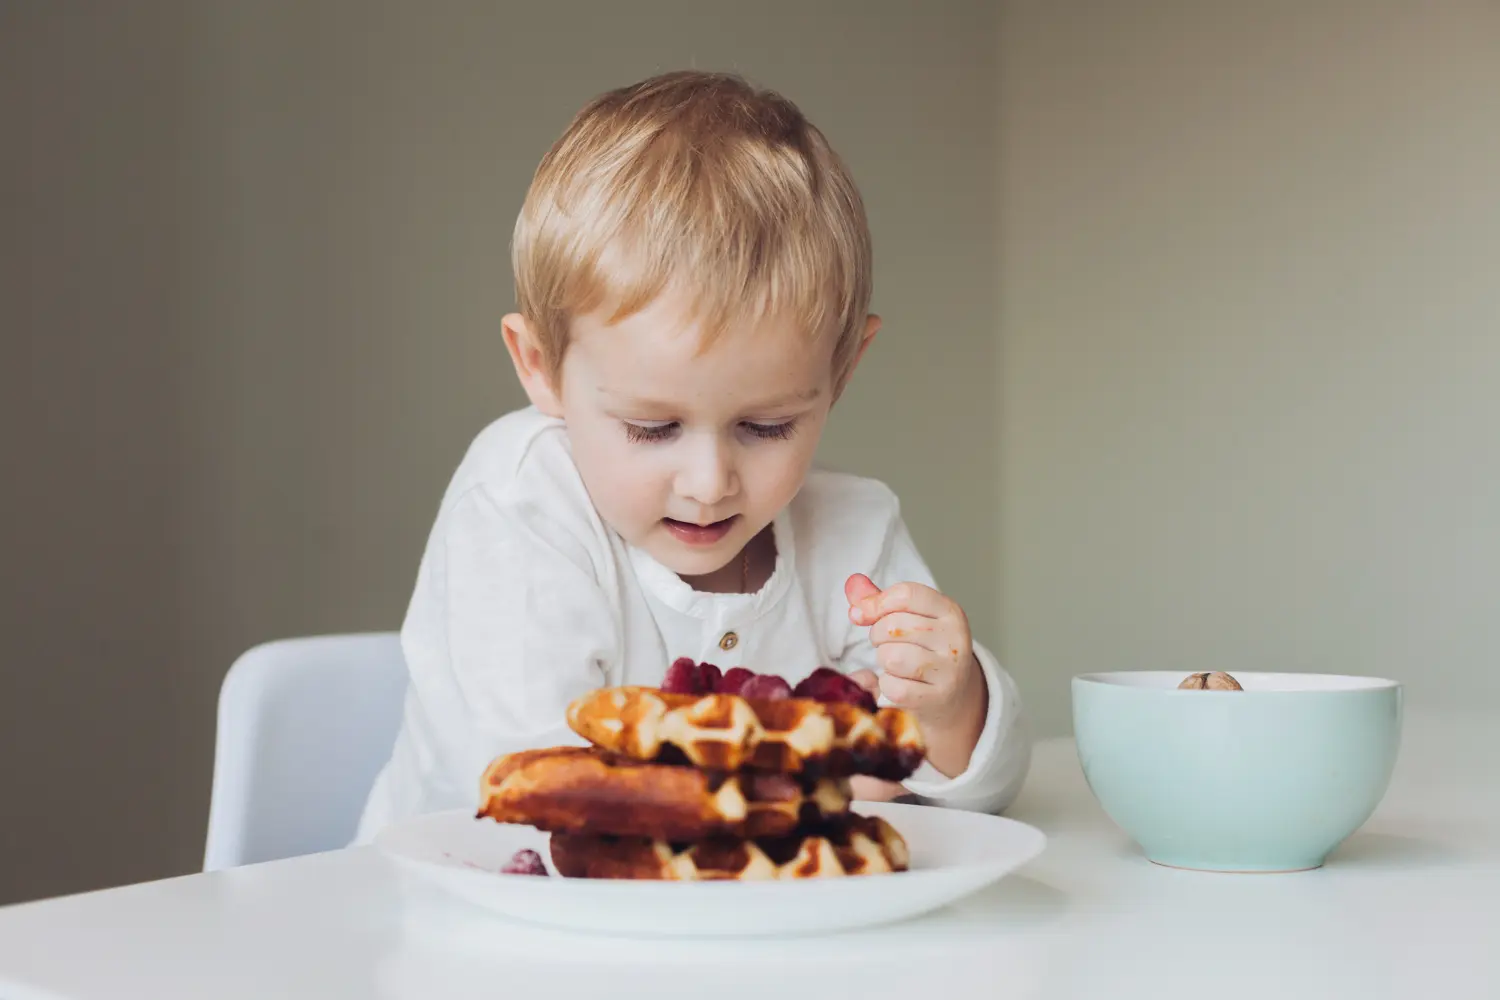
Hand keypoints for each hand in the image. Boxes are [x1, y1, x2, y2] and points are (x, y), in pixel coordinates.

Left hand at [845, 573, 987, 776]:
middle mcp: (954, 638)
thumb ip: (878, 599)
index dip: (876, 603)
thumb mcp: (908, 618)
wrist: (951, 697)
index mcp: (950, 611)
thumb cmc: (923, 650)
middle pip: (893, 626)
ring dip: (883, 661)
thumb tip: (852, 582)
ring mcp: (949, 670)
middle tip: (889, 644)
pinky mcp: (937, 698)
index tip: (864, 614)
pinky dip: (887, 686)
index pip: (906, 594)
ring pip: (892, 657)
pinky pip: (893, 688)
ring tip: (895, 664)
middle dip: (878, 635)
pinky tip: (899, 684)